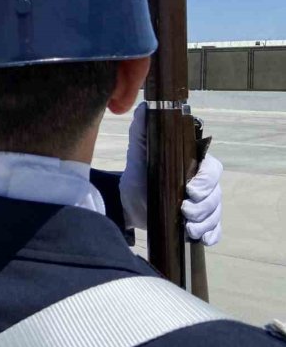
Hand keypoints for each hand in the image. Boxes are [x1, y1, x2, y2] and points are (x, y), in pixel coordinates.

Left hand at [119, 102, 222, 245]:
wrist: (128, 201)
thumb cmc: (139, 173)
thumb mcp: (138, 151)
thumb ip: (143, 130)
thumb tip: (145, 108)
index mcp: (193, 165)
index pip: (212, 170)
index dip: (206, 181)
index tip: (190, 189)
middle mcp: (203, 185)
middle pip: (216, 194)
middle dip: (204, 205)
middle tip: (185, 210)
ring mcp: (203, 205)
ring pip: (215, 213)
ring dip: (205, 222)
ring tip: (188, 227)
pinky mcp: (198, 223)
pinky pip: (214, 231)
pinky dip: (210, 235)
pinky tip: (199, 238)